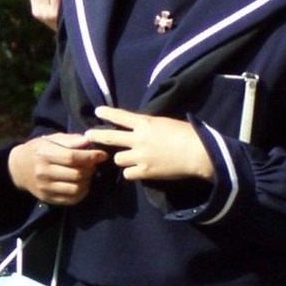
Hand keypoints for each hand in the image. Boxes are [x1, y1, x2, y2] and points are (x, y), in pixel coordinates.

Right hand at [8, 134, 107, 204]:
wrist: (18, 169)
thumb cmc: (38, 150)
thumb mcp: (51, 139)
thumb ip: (70, 140)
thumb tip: (89, 140)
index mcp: (44, 154)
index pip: (72, 157)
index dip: (91, 156)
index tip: (102, 155)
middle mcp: (44, 172)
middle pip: (77, 174)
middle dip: (91, 169)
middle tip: (93, 164)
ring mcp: (45, 187)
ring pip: (76, 188)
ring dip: (87, 181)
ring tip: (87, 174)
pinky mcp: (48, 199)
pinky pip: (72, 199)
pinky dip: (82, 192)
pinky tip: (81, 184)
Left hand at [85, 105, 213, 181]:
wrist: (197, 153)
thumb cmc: (187, 134)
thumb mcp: (166, 123)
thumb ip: (150, 126)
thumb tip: (142, 128)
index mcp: (145, 124)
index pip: (121, 116)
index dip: (107, 113)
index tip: (97, 111)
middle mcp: (139, 139)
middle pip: (110, 137)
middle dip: (97, 136)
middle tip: (87, 136)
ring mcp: (140, 156)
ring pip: (118, 159)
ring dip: (121, 159)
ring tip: (126, 159)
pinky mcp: (145, 172)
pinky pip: (128, 174)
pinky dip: (131, 173)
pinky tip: (136, 171)